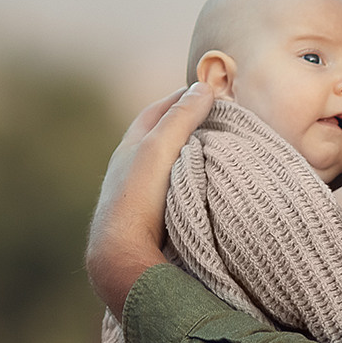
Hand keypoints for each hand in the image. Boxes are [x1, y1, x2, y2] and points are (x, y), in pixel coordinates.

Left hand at [85, 82, 215, 312]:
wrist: (123, 255)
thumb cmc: (137, 198)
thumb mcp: (159, 148)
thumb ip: (181, 118)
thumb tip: (203, 88)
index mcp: (130, 147)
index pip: (157, 111)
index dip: (182, 97)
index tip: (208, 90)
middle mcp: (131, 168)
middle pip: (161, 137)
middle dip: (187, 124)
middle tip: (218, 117)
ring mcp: (140, 195)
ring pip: (168, 165)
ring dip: (190, 155)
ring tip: (218, 150)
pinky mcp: (151, 218)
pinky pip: (174, 189)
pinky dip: (191, 180)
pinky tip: (206, 186)